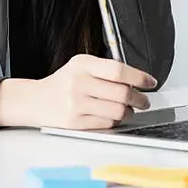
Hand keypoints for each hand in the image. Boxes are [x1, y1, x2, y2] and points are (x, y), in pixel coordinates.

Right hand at [31, 54, 156, 129]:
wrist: (36, 100)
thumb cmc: (64, 82)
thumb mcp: (81, 65)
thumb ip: (105, 69)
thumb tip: (137, 80)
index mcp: (82, 64)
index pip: (118, 71)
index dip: (139, 77)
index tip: (150, 82)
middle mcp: (79, 83)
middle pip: (121, 93)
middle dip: (139, 99)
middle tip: (143, 101)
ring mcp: (76, 104)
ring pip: (117, 111)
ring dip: (129, 112)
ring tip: (128, 109)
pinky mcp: (75, 123)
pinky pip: (107, 123)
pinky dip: (115, 121)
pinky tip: (112, 116)